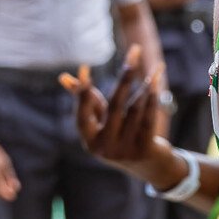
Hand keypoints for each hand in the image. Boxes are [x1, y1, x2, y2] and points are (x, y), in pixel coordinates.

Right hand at [59, 54, 170, 179]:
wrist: (149, 167)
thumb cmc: (120, 137)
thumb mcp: (101, 121)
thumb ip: (86, 101)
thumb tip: (63, 77)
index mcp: (89, 141)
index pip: (82, 114)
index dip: (82, 92)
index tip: (83, 68)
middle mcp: (104, 148)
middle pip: (114, 106)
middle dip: (125, 77)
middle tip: (134, 52)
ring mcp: (124, 151)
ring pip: (134, 111)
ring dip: (144, 86)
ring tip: (154, 67)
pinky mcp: (144, 150)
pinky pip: (148, 119)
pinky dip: (152, 100)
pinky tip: (156, 82)